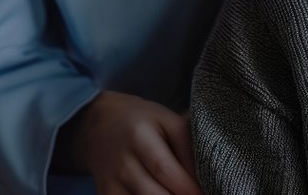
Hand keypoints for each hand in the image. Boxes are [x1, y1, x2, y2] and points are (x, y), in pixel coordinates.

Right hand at [67, 90, 200, 194]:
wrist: (99, 126)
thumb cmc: (143, 123)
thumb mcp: (167, 121)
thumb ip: (188, 146)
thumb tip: (205, 177)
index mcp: (139, 136)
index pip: (165, 169)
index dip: (189, 188)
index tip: (208, 192)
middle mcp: (121, 162)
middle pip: (154, 194)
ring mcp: (110, 182)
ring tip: (182, 194)